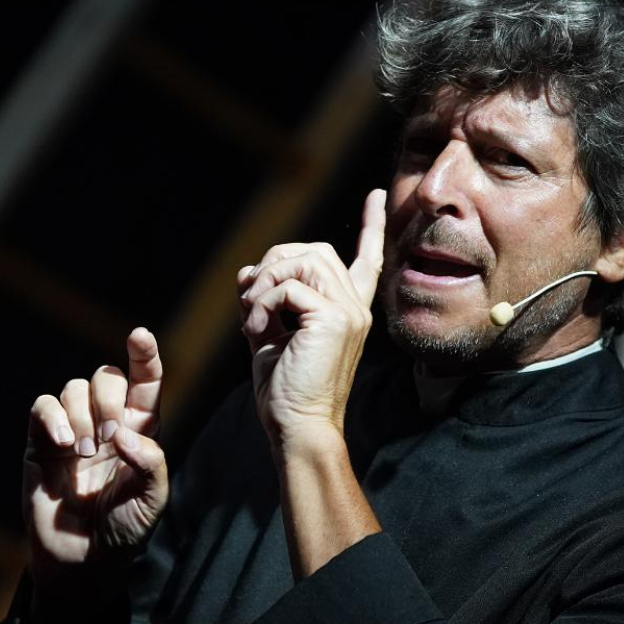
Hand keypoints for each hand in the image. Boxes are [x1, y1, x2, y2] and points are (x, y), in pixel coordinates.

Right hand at [22, 327, 168, 597]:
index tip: (139, 335)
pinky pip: (43, 407)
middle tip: (108, 438)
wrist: (82, 562)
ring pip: (74, 388)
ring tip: (83, 453)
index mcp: (140, 430)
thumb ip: (149, 463)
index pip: (145, 383)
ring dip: (80, 415)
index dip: (144, 356)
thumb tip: (123, 433)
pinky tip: (62, 445)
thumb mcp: (151, 501)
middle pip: (107, 378)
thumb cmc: (124, 531)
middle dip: (107, 399)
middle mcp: (106, 423)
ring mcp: (72, 430)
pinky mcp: (40, 442)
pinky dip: (52, 418)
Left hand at [238, 189, 385, 454]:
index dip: (370, 226)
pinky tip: (257, 332)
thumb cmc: (283, 390)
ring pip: (302, 259)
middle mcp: (355, 308)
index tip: (374, 196)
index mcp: (346, 312)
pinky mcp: (335, 319)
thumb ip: (266, 299)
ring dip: (265, 283)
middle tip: (250, 300)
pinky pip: (288, 286)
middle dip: (273, 263)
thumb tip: (249, 271)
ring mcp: (349, 312)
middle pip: (314, 250)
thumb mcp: (270, 333)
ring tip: (253, 318)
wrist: (296, 427)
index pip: (366, 260)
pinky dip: (262, 304)